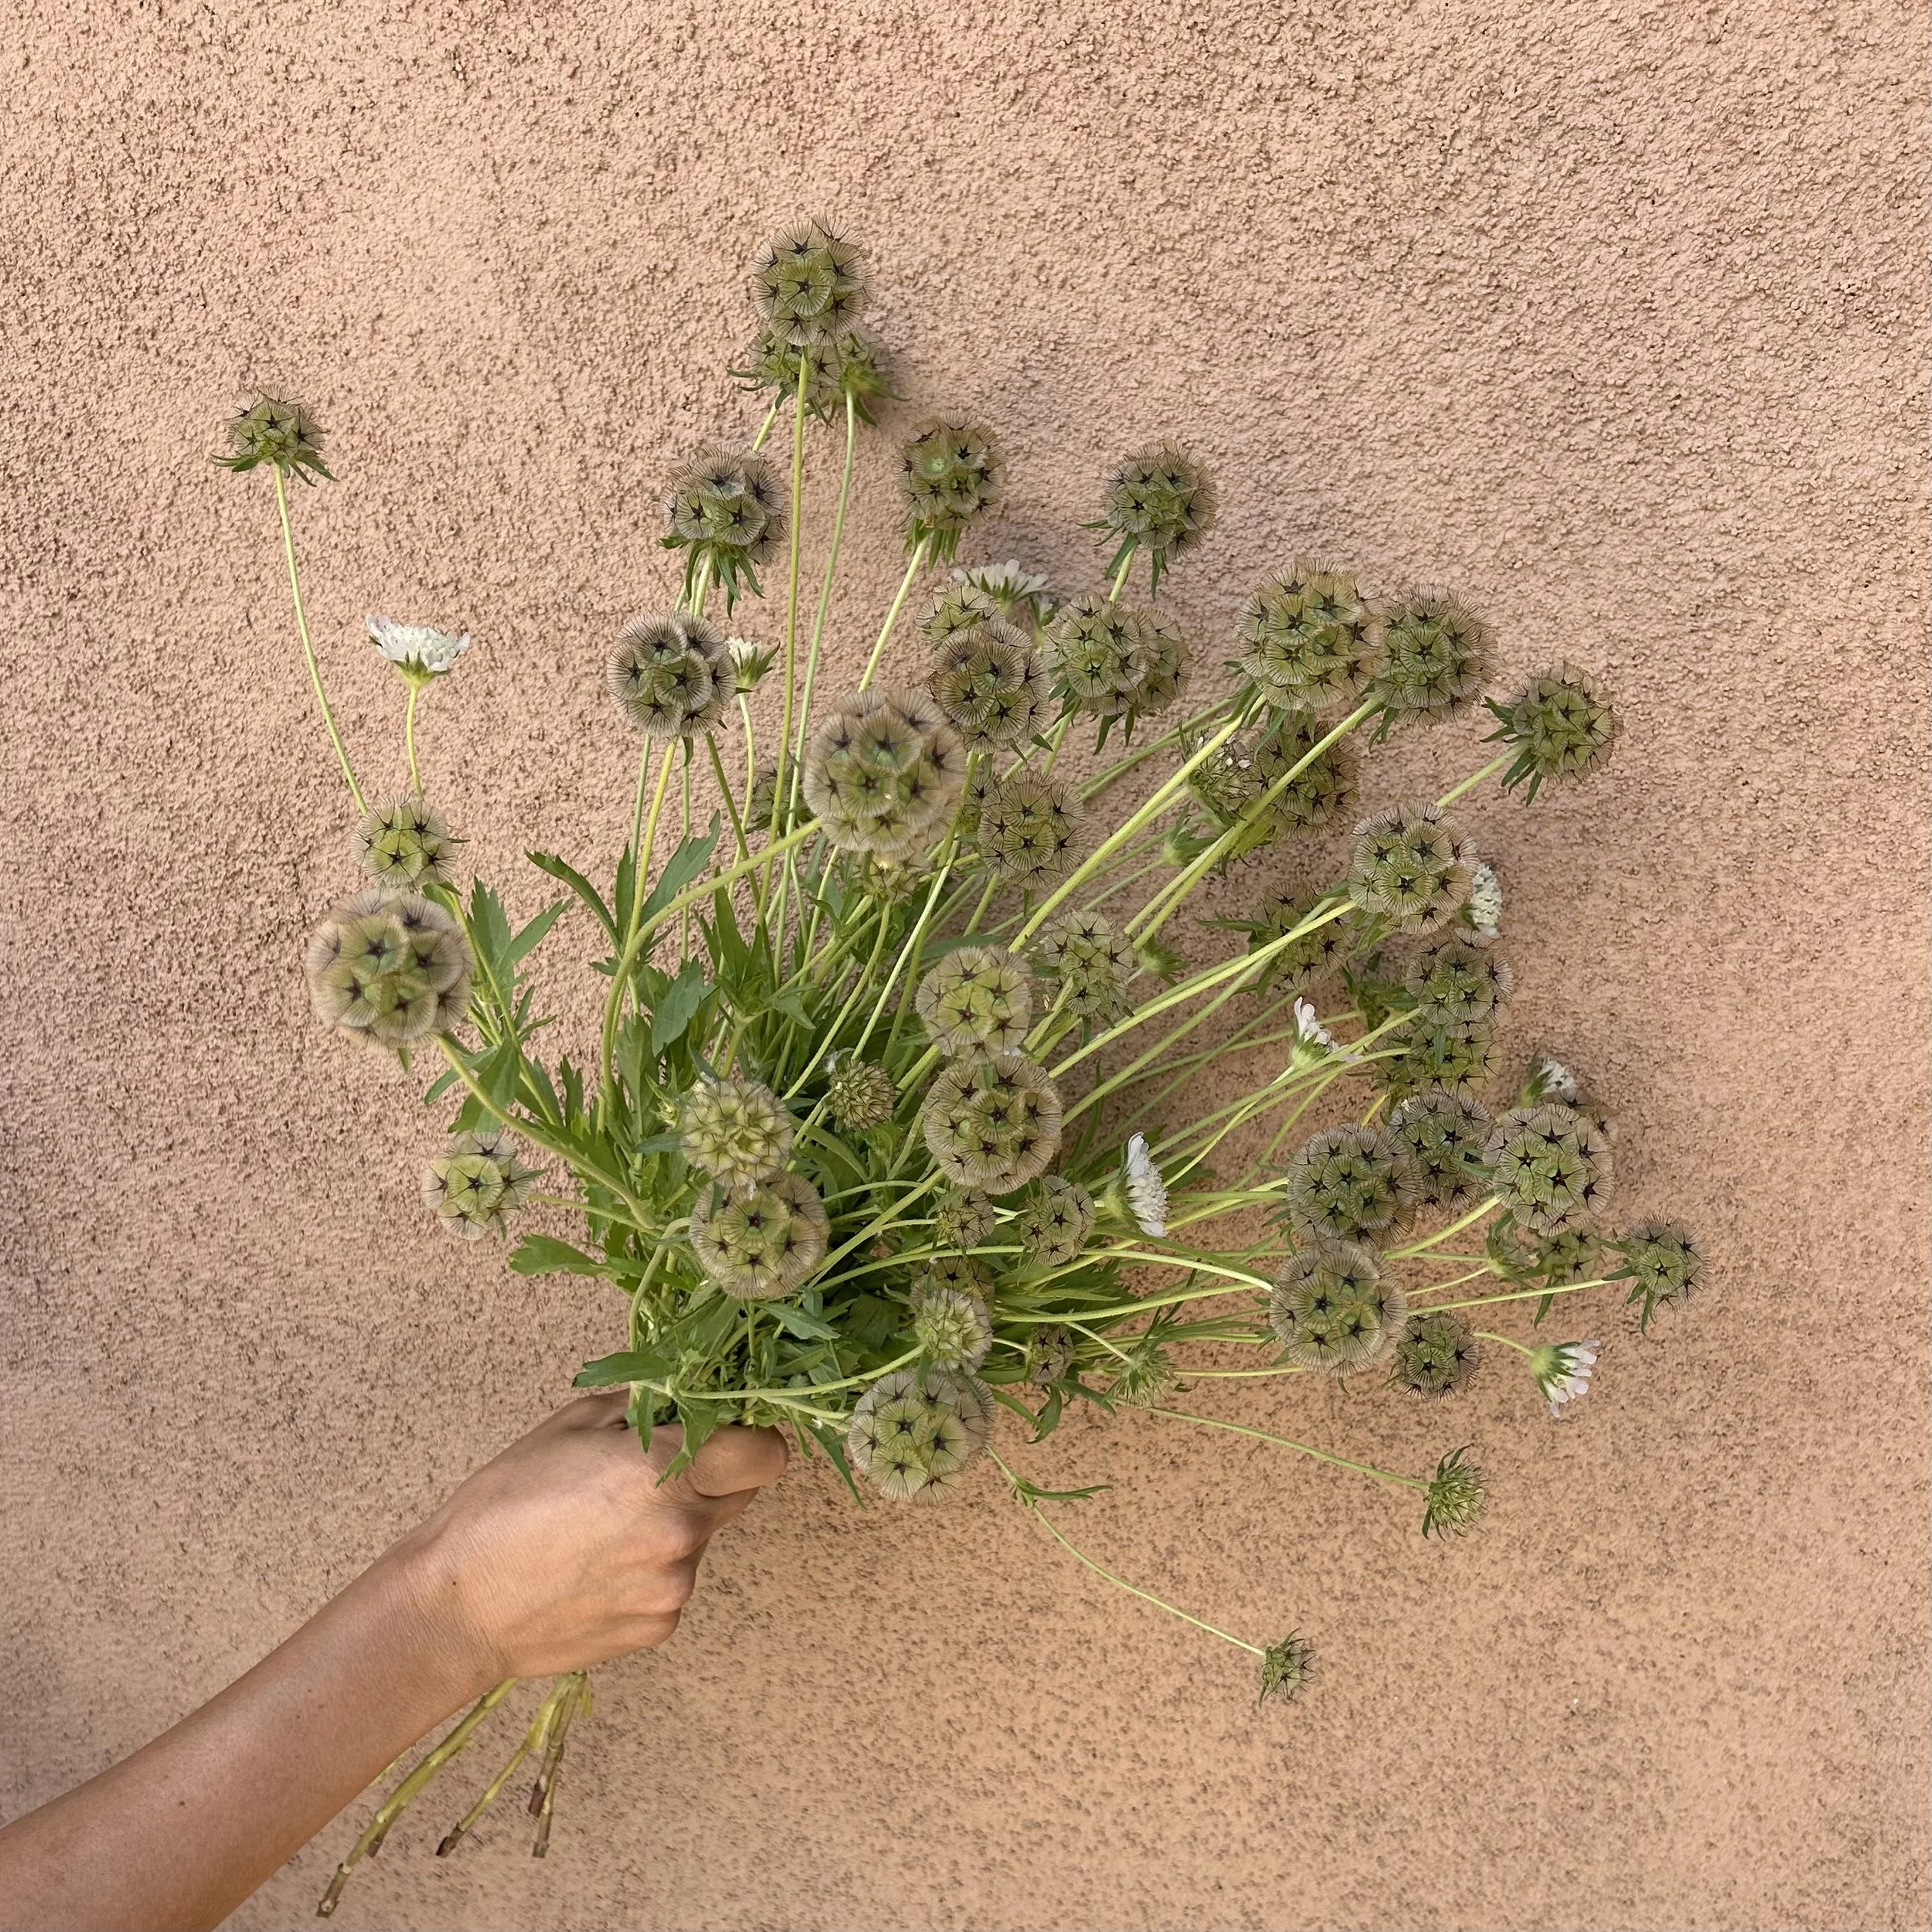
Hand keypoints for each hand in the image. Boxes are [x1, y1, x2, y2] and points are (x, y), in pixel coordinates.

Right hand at [381, 1393, 787, 1691]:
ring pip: (703, 1537)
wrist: (457, 1607)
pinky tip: (597, 1568)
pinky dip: (651, 1570)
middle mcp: (681, 1532)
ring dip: (675, 1524)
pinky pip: (674, 1581)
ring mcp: (674, 1586)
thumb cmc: (503, 1504)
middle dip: (712, 1475)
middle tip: (652, 1473)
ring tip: (606, 1528)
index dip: (752, 1438)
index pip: (766, 1453)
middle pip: (741, 1492)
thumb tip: (686, 1391)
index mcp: (662, 1471)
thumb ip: (643, 1404)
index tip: (726, 1431)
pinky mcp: (660, 1627)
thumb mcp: (570, 1426)